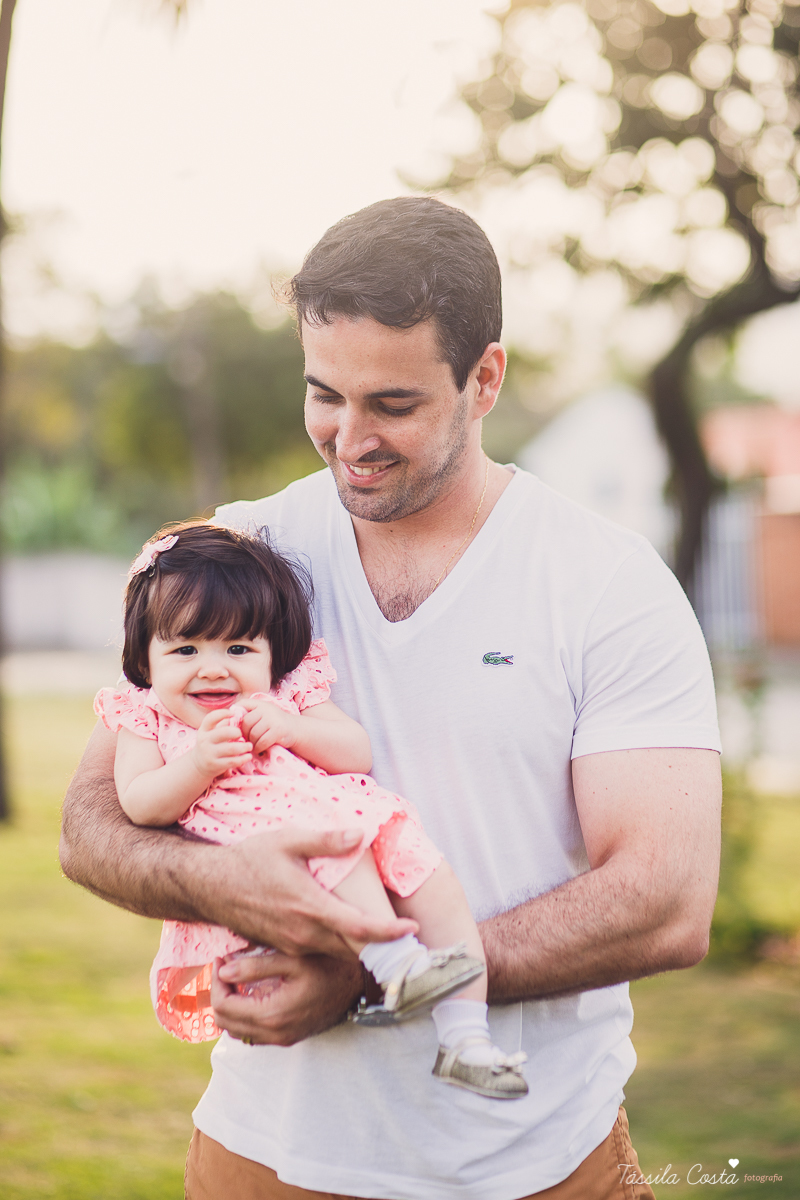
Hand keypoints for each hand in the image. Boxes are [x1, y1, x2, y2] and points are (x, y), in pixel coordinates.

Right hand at [191, 709, 251, 778]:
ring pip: (230, 749)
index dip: (222, 713)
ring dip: (243, 747)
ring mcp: (209, 753)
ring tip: (250, 746)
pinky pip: (232, 761)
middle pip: (223, 733)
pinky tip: (248, 756)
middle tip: (242, 734)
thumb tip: (238, 715)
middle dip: (236, 732)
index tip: (233, 713)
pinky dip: (243, 759)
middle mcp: (205, 740)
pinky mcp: (215, 765)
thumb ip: (223, 724)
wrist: (199, 764)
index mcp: (204, 730)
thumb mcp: (212, 733)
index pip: (211, 718)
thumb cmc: (211, 744)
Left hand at [212, 950, 362, 1045]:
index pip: (224, 1005)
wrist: (361, 985)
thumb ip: (256, 966)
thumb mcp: (293, 958)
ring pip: (236, 1031)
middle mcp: (275, 1033)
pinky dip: (243, 1016)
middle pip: (225, 1022)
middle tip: (225, 968)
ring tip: (235, 979)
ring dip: (229, 1006)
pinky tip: (251, 992)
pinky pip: (252, 1034)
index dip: (216, 981)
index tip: (221, 960)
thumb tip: (225, 970)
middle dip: (219, 993)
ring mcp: (282, 1039)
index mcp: (273, 1014)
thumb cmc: (330, 965)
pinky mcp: (288, 1038)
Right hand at [215, 827, 417, 957]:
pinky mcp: (285, 948)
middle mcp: (304, 933)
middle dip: (384, 945)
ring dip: (363, 947)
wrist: (210, 887)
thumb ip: (325, 840)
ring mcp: (294, 945)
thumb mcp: (287, 841)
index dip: (389, 932)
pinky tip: (351, 934)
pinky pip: (321, 953)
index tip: (412, 928)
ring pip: (338, 953)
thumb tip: (359, 834)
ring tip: (387, 936)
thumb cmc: (250, 859)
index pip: (359, 927)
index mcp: (310, 908)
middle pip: (354, 948)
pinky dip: (341, 947)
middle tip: (410, 937)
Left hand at [235, 697, 302, 755]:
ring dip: (252, 743)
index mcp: (260, 703)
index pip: (242, 704)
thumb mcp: (263, 715)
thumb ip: (249, 715)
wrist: (297, 730)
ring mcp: (273, 719)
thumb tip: (226, 724)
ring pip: (253, 733)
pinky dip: (259, 748)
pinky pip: (262, 741)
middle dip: (244, 733)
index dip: (236, 715)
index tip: (237, 726)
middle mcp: (266, 709)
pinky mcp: (278, 730)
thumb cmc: (275, 725)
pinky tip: (260, 749)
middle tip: (247, 740)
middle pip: (246, 722)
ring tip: (254, 746)